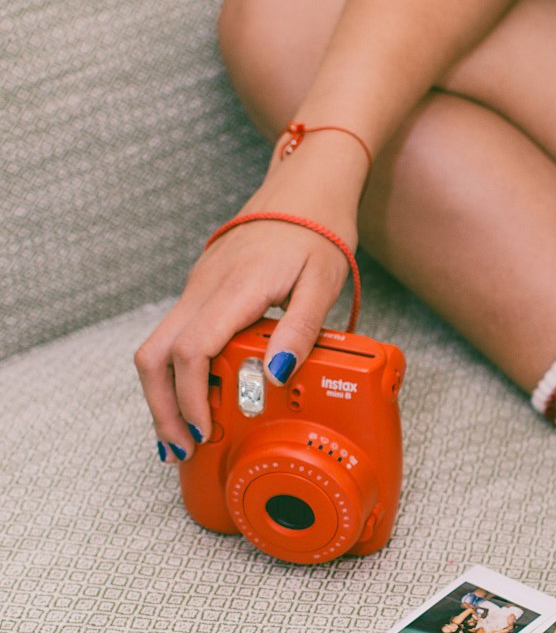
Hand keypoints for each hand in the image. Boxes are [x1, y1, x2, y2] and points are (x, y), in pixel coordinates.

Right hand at [135, 137, 362, 460]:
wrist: (306, 184)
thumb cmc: (319, 229)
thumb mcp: (323, 282)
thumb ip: (300, 329)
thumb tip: (276, 375)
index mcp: (234, 288)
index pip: (192, 349)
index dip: (191, 396)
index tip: (203, 429)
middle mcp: (204, 288)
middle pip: (155, 354)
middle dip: (162, 407)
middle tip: (181, 448)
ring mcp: (197, 287)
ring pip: (156, 346)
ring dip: (163, 394)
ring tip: (182, 434)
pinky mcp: (201, 290)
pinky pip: (174, 335)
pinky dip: (175, 373)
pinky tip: (195, 397)